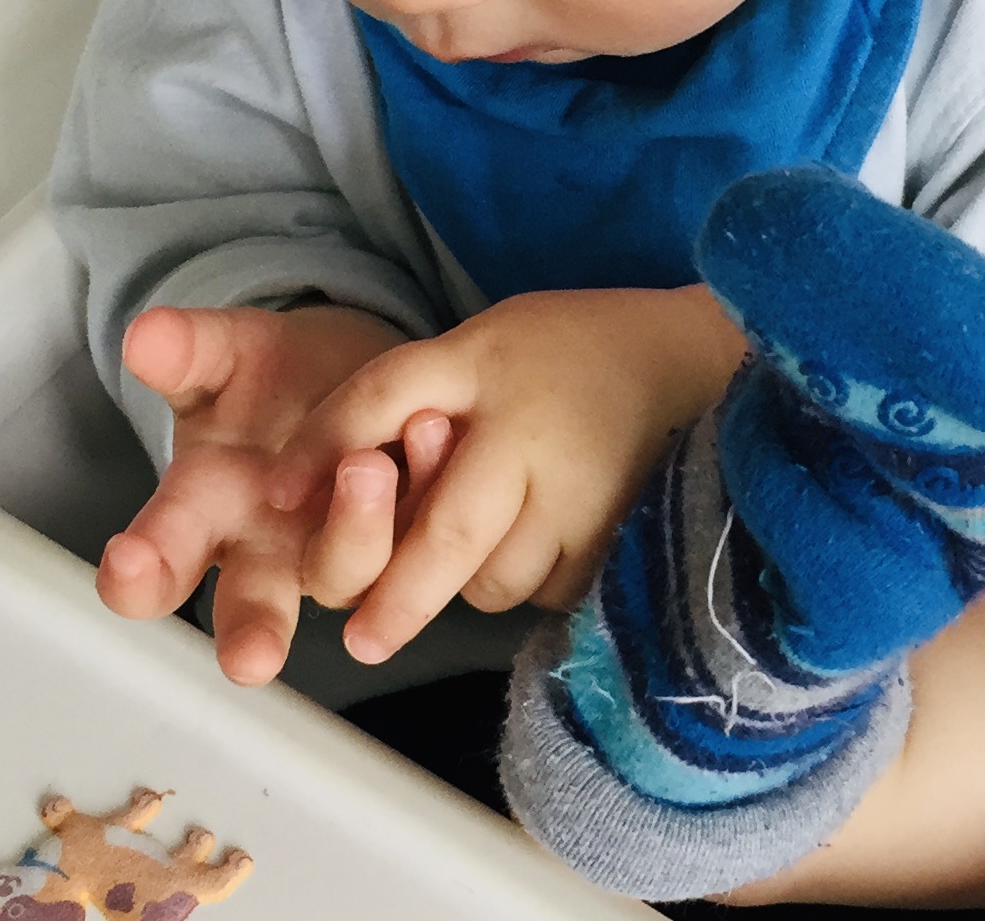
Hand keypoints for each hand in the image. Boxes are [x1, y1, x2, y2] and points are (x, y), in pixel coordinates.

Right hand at [96, 302, 443, 684]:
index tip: (130, 567)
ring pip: (345, 573)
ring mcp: (343, 547)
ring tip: (365, 464)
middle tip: (254, 655)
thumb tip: (146, 335)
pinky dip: (425, 478)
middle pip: (251, 612)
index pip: (156, 567)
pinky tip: (430, 431)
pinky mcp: (414, 528)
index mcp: (202, 515)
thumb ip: (188, 351)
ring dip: (354, 529)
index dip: (139, 575)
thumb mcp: (224, 357)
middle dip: (251, 633)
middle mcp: (267, 552)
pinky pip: (422, 524)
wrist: (349, 370)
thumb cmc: (267, 382)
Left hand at [266, 284, 745, 666]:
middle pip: (442, 530)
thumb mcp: (492, 342)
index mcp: (486, 357)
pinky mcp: (621, 531)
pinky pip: (547, 587)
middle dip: (396, 594)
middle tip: (360, 642)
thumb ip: (424, 398)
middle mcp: (526, 422)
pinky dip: (534, 578)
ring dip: (473, 582)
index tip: (279, 496)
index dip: (326, 443)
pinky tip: (556, 530)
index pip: (384, 394)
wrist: (705, 354)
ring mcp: (579, 482)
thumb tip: (331, 484)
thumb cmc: (576, 352)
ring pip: (491, 578)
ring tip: (501, 530)